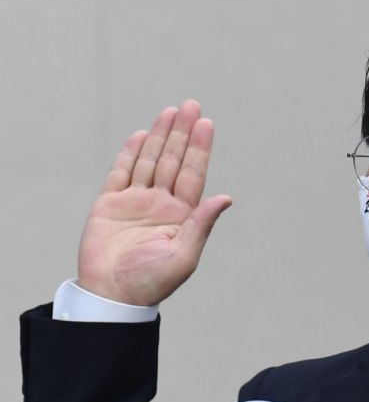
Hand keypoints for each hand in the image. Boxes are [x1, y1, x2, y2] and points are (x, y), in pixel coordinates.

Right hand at [78, 100, 232, 305]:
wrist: (112, 296)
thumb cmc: (151, 282)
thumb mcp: (184, 256)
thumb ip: (201, 224)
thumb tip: (225, 198)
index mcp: (181, 217)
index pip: (193, 175)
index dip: (200, 149)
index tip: (206, 124)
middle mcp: (160, 205)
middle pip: (173, 161)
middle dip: (182, 134)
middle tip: (191, 106)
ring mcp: (135, 202)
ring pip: (149, 161)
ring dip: (160, 137)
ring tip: (171, 111)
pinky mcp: (110, 204)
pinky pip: (122, 173)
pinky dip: (131, 153)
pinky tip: (143, 135)